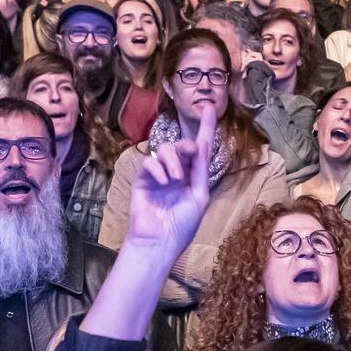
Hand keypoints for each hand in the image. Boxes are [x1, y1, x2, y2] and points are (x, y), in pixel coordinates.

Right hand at [128, 105, 216, 250]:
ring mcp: (159, 175)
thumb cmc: (181, 226)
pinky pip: (150, 162)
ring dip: (173, 159)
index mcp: (193, 177)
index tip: (209, 107)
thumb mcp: (198, 197)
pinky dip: (158, 169)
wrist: (159, 242)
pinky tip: (164, 182)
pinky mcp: (142, 180)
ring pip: (165, 150)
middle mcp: (176, 172)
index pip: (200, 149)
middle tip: (191, 152)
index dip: (205, 127)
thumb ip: (199, 171)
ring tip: (176, 179)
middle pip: (182, 145)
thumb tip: (199, 145)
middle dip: (187, 145)